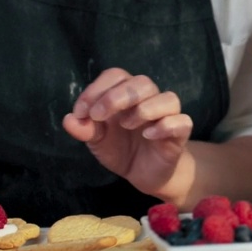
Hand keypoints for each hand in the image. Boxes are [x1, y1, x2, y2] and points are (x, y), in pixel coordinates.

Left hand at [62, 68, 192, 196]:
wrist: (143, 174)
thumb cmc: (121, 149)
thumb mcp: (97, 141)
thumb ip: (84, 129)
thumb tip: (69, 119)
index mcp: (126, 95)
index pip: (116, 75)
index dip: (97, 89)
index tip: (82, 112)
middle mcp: (148, 100)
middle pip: (142, 82)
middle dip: (117, 96)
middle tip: (99, 116)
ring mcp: (167, 115)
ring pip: (167, 98)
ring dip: (143, 109)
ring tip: (126, 125)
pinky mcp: (179, 133)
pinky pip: (182, 121)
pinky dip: (165, 126)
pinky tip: (149, 136)